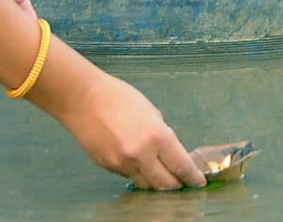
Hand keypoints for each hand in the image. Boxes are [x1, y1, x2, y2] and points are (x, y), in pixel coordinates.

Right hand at [59, 73, 206, 190]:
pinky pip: (130, 176)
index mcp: (156, 136)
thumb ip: (162, 134)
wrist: (83, 98)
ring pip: (147, 185)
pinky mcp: (109, 167)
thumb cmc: (117, 97)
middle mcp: (141, 154)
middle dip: (177, 183)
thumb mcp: (150, 111)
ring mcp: (123, 164)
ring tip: (161, 173)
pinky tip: (138, 162)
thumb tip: (170, 153)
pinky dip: (138, 173)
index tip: (199, 181)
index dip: (193, 177)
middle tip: (182, 180)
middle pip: (166, 184)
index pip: (182, 166)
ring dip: (157, 181)